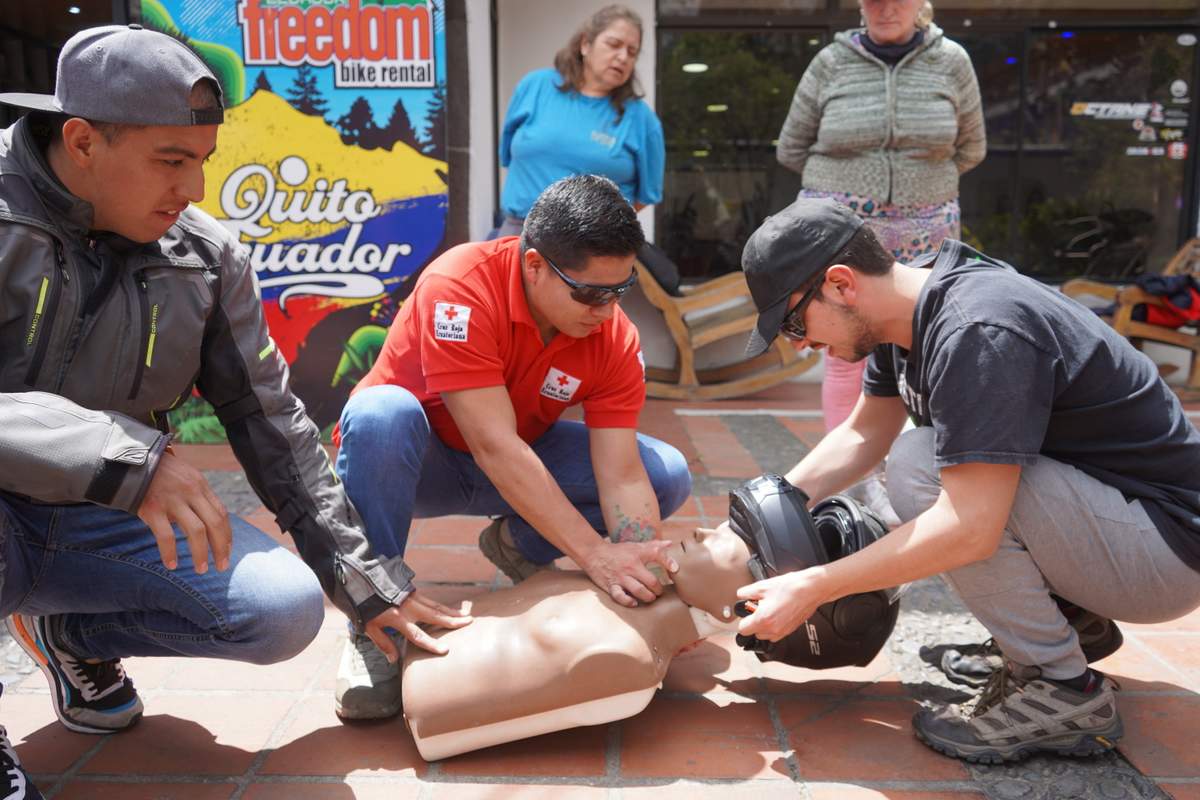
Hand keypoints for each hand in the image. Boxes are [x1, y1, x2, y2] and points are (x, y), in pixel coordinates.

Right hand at [137, 447, 231, 573]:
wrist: (129, 460)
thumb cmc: (159, 473)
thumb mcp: (184, 478)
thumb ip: (196, 497)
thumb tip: (208, 525)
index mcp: (200, 485)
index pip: (221, 513)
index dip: (226, 535)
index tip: (227, 552)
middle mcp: (191, 492)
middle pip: (214, 523)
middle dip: (221, 548)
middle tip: (222, 567)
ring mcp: (172, 500)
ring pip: (196, 531)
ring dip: (201, 553)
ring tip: (201, 570)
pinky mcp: (152, 508)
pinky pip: (166, 536)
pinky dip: (170, 552)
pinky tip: (171, 565)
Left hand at [365, 590, 472, 659]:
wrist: (361, 580)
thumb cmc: (364, 607)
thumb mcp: (369, 627)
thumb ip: (383, 643)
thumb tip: (394, 660)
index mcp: (397, 618)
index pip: (418, 635)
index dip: (431, 644)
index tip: (445, 650)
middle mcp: (408, 607)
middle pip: (435, 615)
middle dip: (453, 621)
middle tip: (469, 622)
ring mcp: (411, 597)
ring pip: (436, 606)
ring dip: (451, 612)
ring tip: (466, 616)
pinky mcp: (412, 592)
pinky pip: (431, 601)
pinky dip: (442, 606)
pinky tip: (450, 610)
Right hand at [579, 538, 677, 606]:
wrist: (594, 553)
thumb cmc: (618, 551)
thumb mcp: (635, 546)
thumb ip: (653, 546)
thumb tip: (670, 543)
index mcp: (638, 554)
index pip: (657, 554)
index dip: (669, 562)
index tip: (675, 569)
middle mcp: (631, 566)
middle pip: (651, 581)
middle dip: (658, 590)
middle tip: (659, 591)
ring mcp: (621, 577)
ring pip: (639, 591)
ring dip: (648, 597)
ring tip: (651, 597)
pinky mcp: (611, 586)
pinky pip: (620, 597)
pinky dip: (628, 601)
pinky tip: (634, 603)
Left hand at [736, 568, 826, 641]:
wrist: (811, 589)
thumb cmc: (790, 587)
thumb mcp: (762, 586)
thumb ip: (746, 593)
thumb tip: (740, 596)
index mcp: (763, 620)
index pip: (742, 630)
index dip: (742, 619)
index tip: (745, 612)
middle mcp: (773, 629)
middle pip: (754, 634)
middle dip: (753, 623)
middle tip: (758, 608)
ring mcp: (783, 631)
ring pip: (765, 635)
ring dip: (763, 626)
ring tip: (768, 610)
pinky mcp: (791, 630)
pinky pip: (776, 633)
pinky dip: (774, 627)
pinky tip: (777, 613)